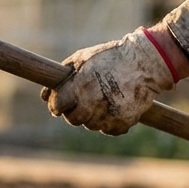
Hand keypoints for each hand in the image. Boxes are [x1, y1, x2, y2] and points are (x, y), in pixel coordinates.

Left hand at [44, 29, 177, 134]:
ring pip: (90, 125)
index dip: (57, 104)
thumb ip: (62, 76)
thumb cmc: (110, 57)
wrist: (145, 64)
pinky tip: (115, 106)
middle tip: (84, 100)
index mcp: (79, 85)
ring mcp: (108, 114)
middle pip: (73, 119)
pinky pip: (108, 130)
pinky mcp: (123, 123)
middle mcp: (92, 102)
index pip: (56, 106)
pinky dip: (110, 122)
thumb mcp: (83, 58)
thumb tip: (43, 95)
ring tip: (102, 99)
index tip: (61, 102)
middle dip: (74, 111)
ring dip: (92, 116)